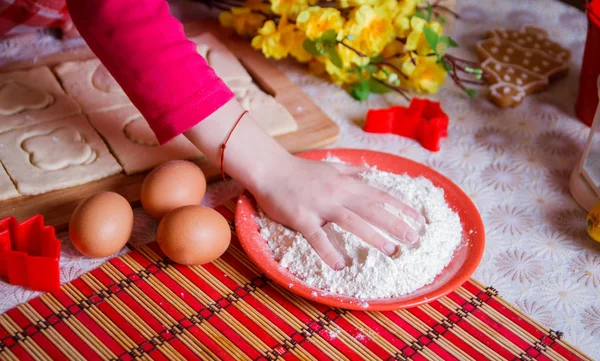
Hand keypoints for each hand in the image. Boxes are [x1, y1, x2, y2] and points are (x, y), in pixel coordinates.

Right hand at [251, 155, 424, 269]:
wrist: (269, 169)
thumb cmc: (299, 171)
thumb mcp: (329, 166)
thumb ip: (350, 171)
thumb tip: (368, 172)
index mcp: (345, 183)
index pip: (378, 196)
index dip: (400, 207)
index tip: (418, 219)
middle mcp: (337, 193)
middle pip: (371, 209)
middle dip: (395, 223)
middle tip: (414, 238)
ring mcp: (319, 205)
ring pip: (351, 221)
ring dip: (372, 236)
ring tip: (390, 250)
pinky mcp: (301, 218)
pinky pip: (317, 236)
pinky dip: (328, 250)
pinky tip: (340, 265)